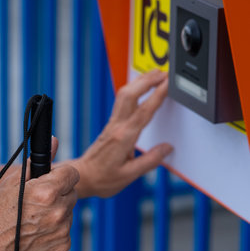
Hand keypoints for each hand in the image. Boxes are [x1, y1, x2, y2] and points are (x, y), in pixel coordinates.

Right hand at [0, 163, 78, 250]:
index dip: (61, 175)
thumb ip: (37, 163)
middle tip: (38, 201)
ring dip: (57, 212)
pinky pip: (65, 231)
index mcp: (48, 192)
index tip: (51, 180)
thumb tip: (54, 141)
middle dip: (59, 194)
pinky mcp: (62, 246)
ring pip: (68, 212)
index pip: (72, 173)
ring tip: (34, 219)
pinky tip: (36, 232)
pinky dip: (55, 231)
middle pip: (71, 193)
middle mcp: (59, 211)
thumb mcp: (11, 183)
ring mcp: (62, 230)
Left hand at [71, 69, 172, 197]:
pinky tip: (140, 89)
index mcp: (123, 138)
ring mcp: (112, 124)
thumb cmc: (102, 178)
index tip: (168, 83)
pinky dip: (133, 90)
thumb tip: (167, 148)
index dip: (157, 95)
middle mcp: (117, 127)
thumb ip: (150, 161)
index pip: (143, 111)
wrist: (82, 177)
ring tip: (155, 74)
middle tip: (164, 72)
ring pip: (124, 95)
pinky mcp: (110, 126)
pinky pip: (122, 102)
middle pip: (130, 94)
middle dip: (147, 80)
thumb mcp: (129, 176)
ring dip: (139, 82)